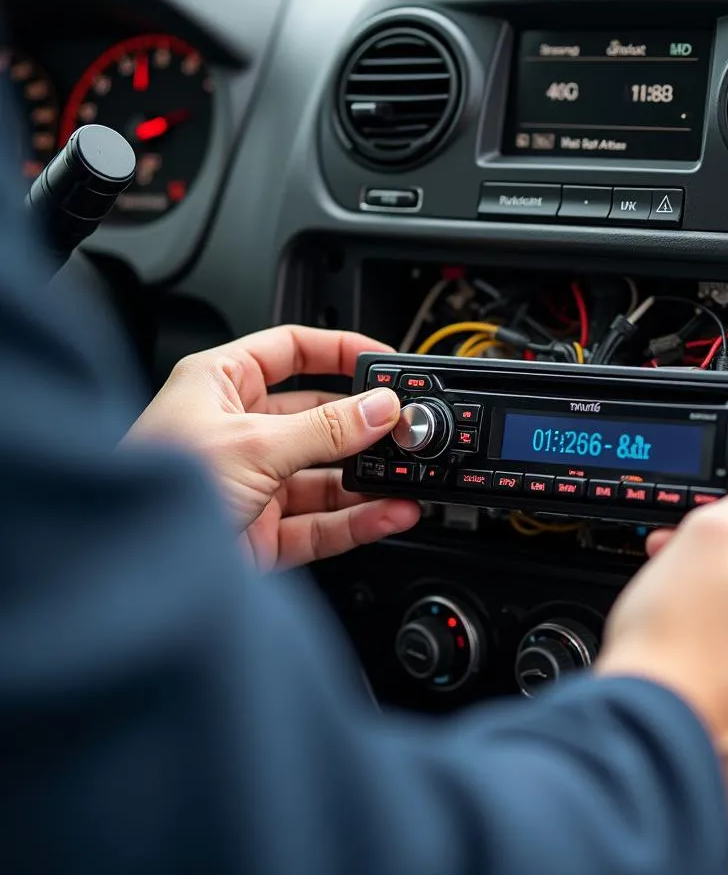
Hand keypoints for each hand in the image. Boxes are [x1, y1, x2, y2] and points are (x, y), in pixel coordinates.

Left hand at [129, 325, 419, 569]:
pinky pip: (323, 521)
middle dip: (362, 423)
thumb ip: (325, 428)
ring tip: (405, 473)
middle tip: (403, 427)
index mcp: (220, 386)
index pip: (291, 351)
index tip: (383, 362)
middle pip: (317, 416)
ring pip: (324, 474)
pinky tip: (389, 511)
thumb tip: (379, 408)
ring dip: (366, 476)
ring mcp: (252, 484)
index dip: (339, 351)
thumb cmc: (152, 491)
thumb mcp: (252, 444)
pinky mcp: (263, 533)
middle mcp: (237, 431)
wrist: (125, 574)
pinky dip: (358, 518)